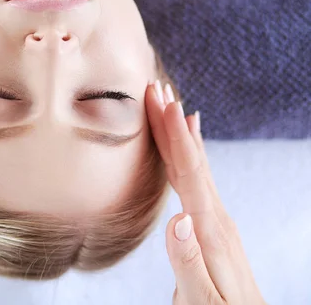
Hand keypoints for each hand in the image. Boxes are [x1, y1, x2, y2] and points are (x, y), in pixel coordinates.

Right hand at [146, 81, 265, 304]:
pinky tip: (189, 143)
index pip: (189, 173)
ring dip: (180, 133)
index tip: (161, 103)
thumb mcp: (201, 301)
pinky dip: (192, 155)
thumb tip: (177, 219)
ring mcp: (216, 219)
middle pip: (192, 160)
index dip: (174, 136)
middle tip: (157, 88)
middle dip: (173, 122)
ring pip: (196, 165)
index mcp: (209, 230)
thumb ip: (188, 263)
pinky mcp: (211, 224)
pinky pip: (199, 179)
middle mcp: (215, 217)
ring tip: (169, 105)